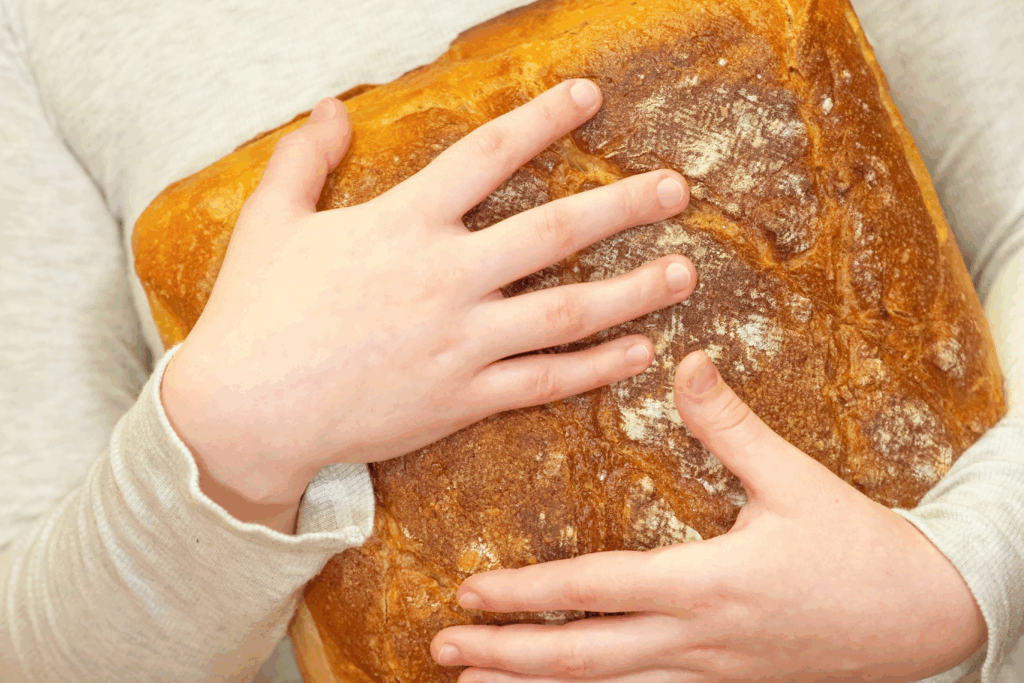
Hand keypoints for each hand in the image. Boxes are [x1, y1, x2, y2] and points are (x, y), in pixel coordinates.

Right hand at [160, 80, 695, 529]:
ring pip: (566, 312)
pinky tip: (639, 352)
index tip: (590, 96)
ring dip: (632, 291)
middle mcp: (445, 277)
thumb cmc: (255, 314)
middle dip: (622, 206)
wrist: (246, 411)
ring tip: (684, 273)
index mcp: (403, 223)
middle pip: (554, 232)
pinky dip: (595, 368)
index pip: (488, 155)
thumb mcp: (270, 222)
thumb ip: (304, 160)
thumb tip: (327, 108)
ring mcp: (460, 341)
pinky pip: (543, 381)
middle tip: (676, 190)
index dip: (544, 118)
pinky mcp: (462, 398)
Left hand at [431, 351, 986, 682]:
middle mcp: (695, 640)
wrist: (922, 618)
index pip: (596, 590)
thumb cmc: (857, 547)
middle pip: (583, 658)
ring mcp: (707, 672)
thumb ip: (731, 424)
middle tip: (446, 647)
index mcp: (705, 585)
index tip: (470, 591)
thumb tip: (688, 360)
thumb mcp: (794, 479)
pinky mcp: (722, 682)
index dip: (527, 593)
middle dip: (508, 656)